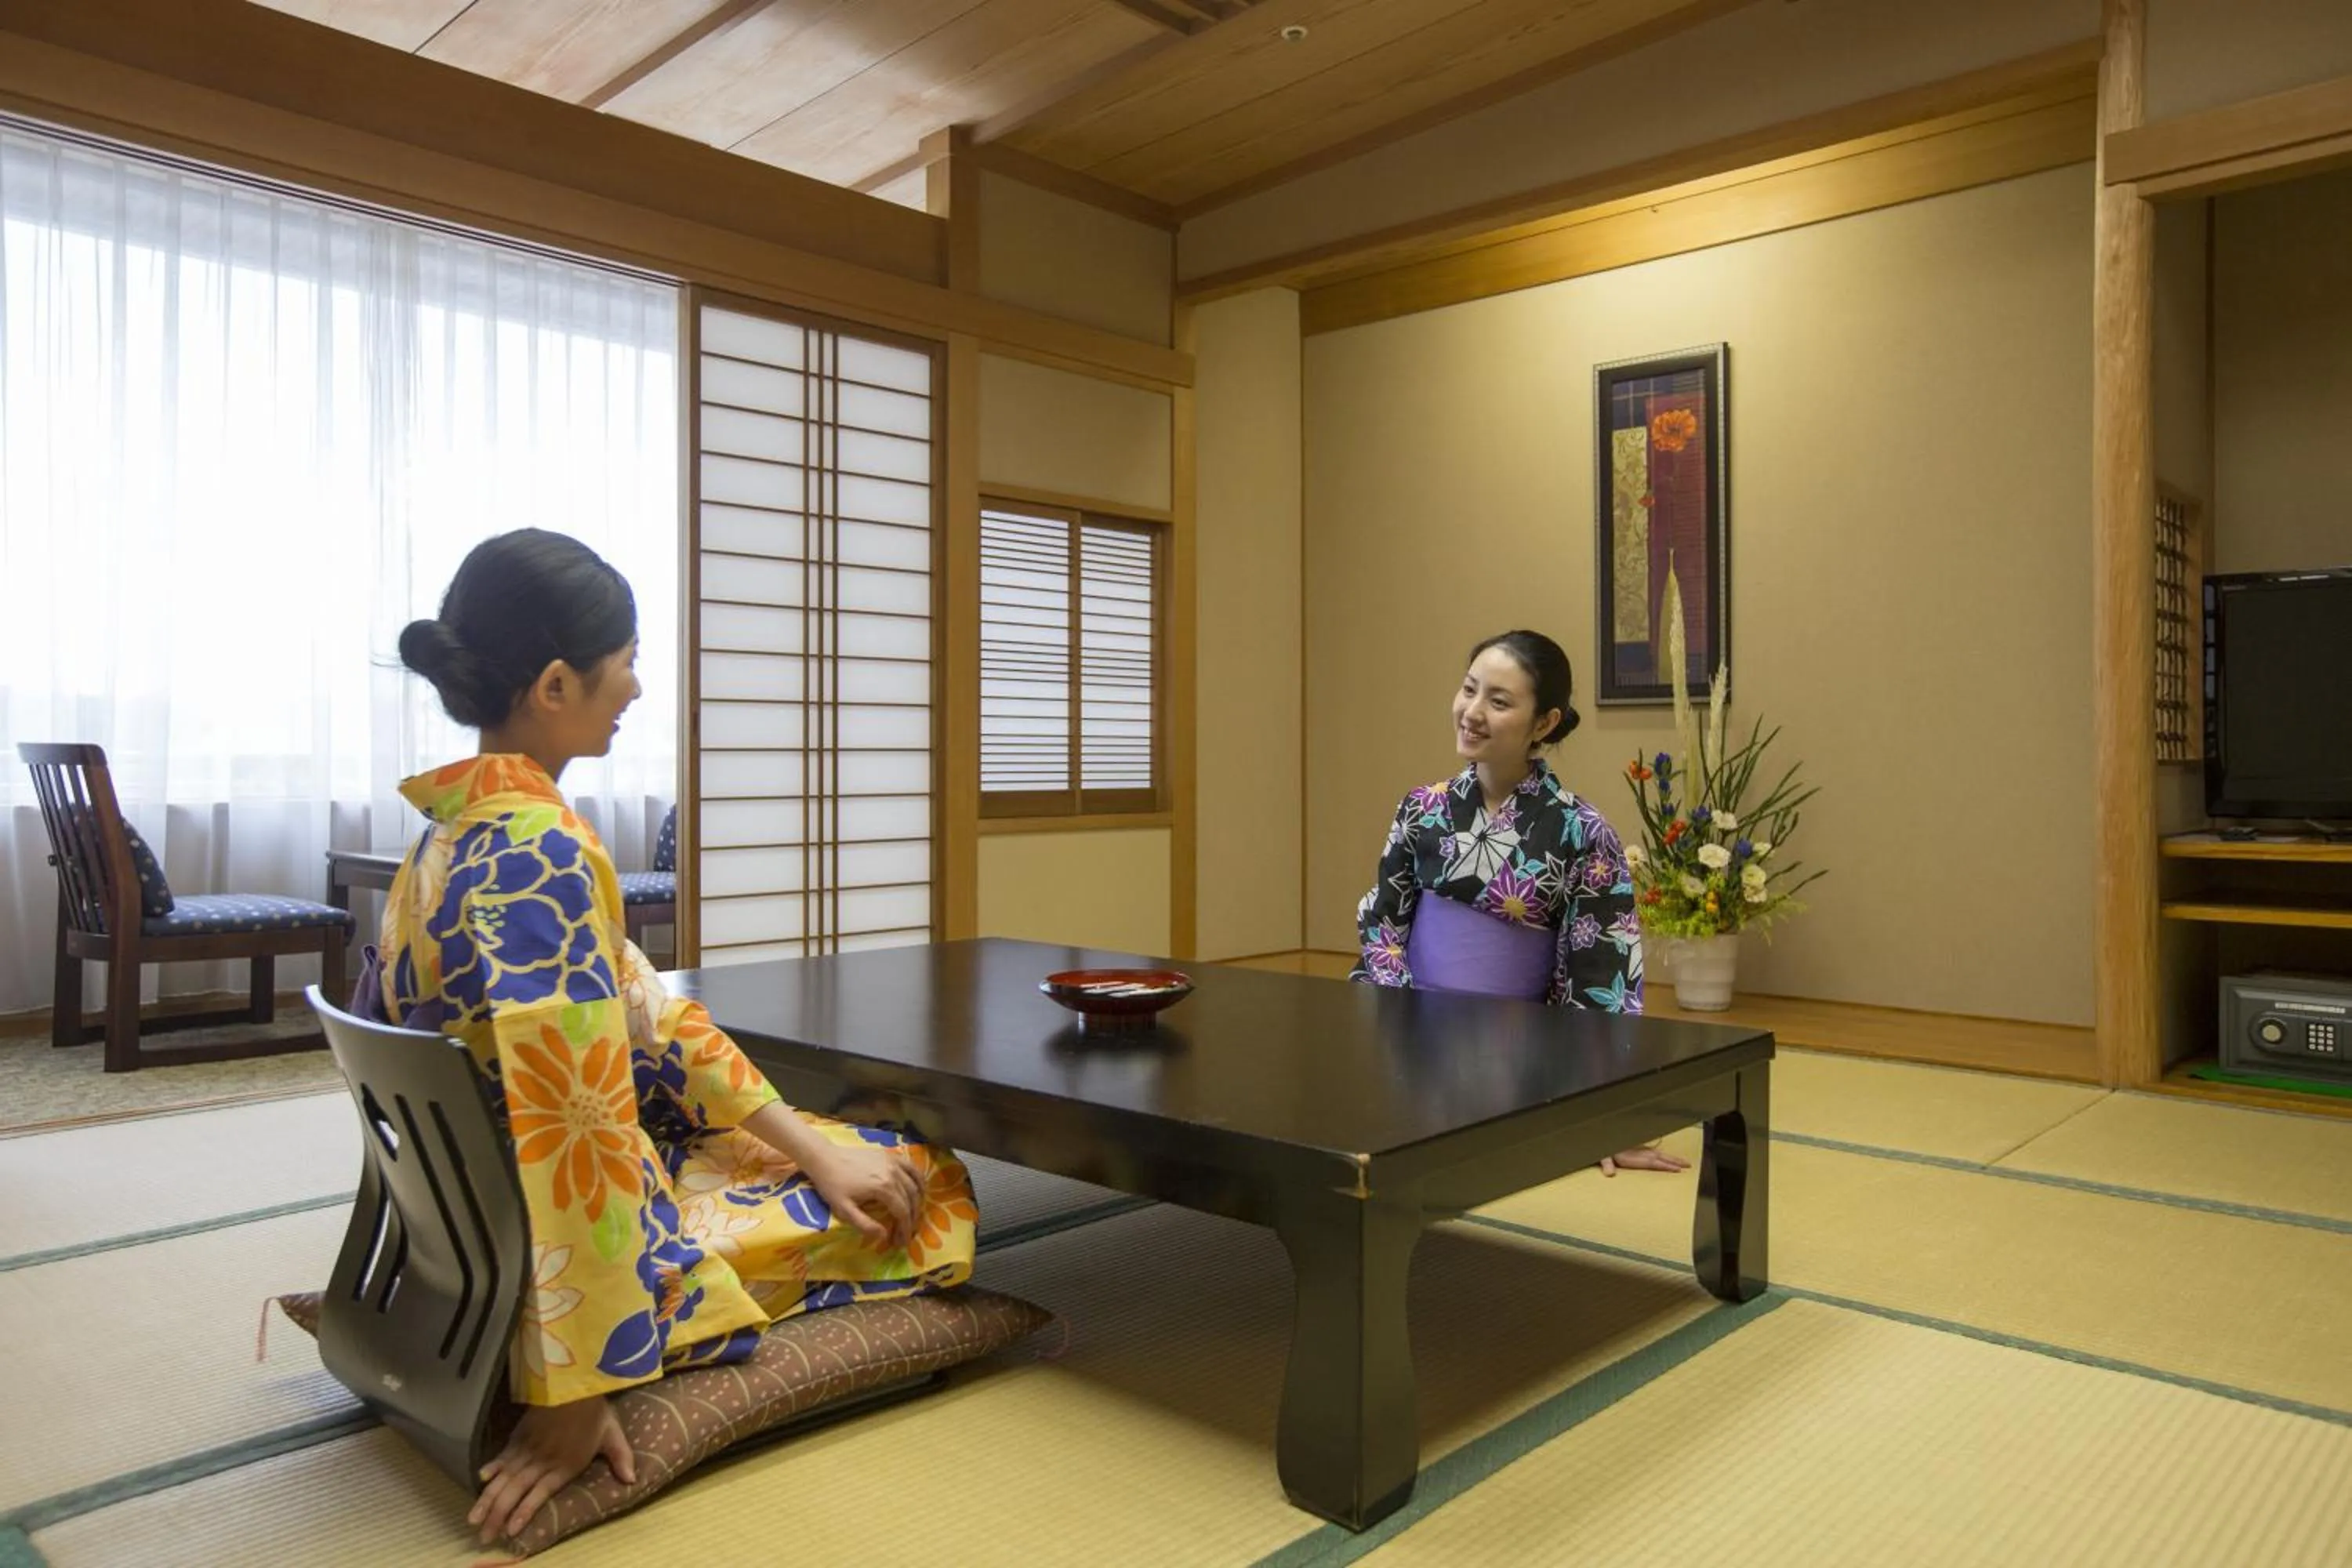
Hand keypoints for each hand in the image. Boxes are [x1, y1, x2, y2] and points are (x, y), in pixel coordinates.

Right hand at [469, 1396, 633, 1543]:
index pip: (540, 1495)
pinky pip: (503, 1454)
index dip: (524, 1512)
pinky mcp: (519, 1435)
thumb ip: (621, 1457)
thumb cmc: (594, 1409)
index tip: (510, 1531)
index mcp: (564, 1465)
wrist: (572, 1382)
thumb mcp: (612, 1433)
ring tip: (473, 1518)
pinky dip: (491, 1467)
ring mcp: (528, 1448)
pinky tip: (481, 1478)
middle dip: (497, 1515)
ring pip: (504, 1478)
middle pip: (515, 1492)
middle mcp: (542, 1461)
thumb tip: (632, 1480)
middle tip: (483, 1536)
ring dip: (488, 1499)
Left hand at [806, 1141, 923, 1249]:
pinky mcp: (890, 1155)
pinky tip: (918, 1190)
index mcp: (883, 1187)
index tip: (902, 1243)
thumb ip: (865, 1225)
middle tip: (906, 1233)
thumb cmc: (832, 1185)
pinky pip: (912, 1168)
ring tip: (912, 1215)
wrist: (824, 1158)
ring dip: (917, 1202)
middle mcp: (893, 1173)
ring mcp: (893, 1161)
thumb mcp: (844, 1210)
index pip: (902, 1212)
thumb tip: (884, 1235)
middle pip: (911, 1199)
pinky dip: (918, 1180)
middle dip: (911, 1219)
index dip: (905, 1229)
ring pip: (915, 1184)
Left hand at [1600, 1145, 1690, 1176]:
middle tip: (1688, 1165)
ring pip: (1658, 1155)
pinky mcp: (1634, 1151)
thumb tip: (1609, 1174)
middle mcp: (1637, 1152)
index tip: (1678, 1169)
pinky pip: (1651, 1154)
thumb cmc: (1600, 1149)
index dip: (1665, 1165)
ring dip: (1670, 1159)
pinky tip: (1666, 1159)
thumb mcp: (1602, 1156)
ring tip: (1683, 1163)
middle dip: (1674, 1160)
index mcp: (1631, 1155)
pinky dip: (1661, 1157)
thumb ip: (1606, 1164)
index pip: (1653, 1161)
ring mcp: (1636, 1151)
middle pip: (1659, 1156)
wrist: (1597, 1137)